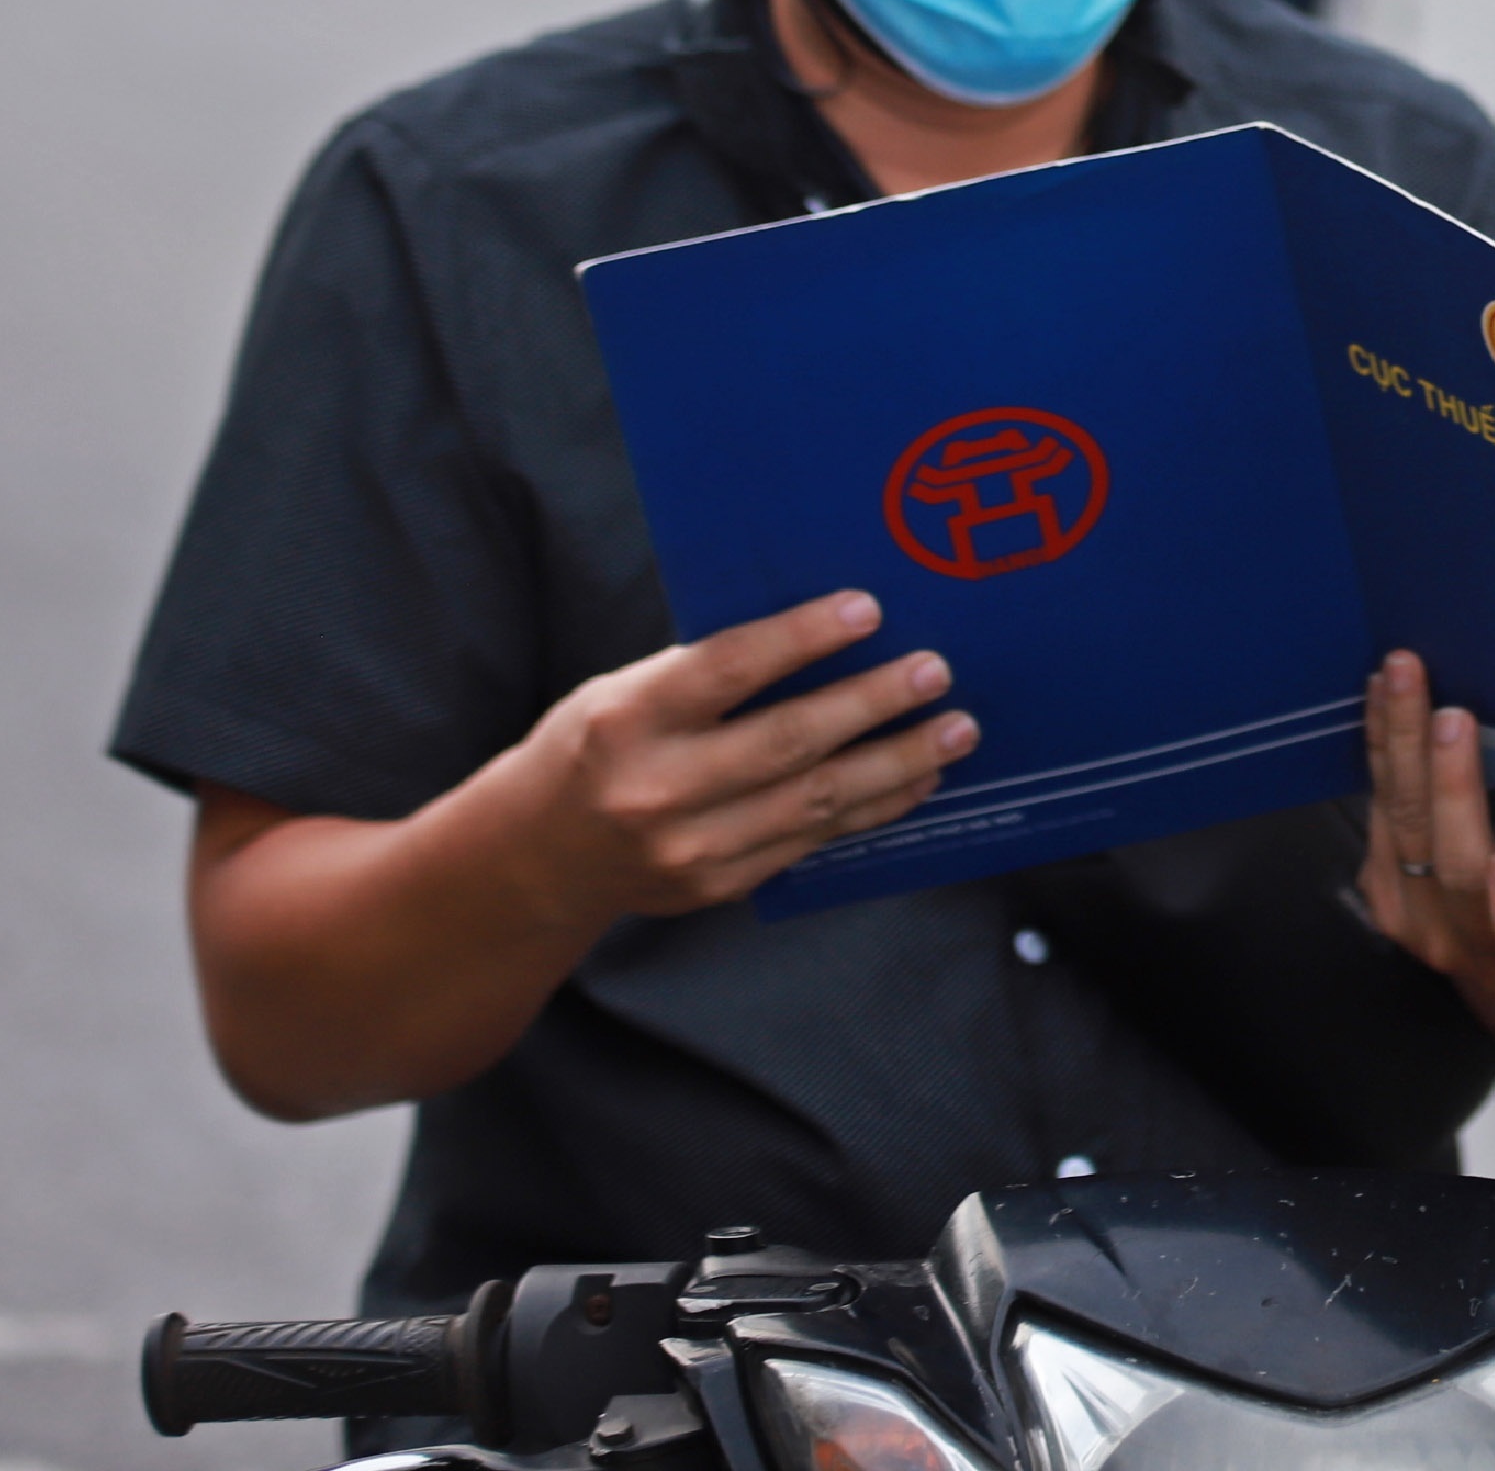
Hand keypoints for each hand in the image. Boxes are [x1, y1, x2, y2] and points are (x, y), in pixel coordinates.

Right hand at [506, 590, 976, 921]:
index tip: (868, 608)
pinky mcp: (720, 886)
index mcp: (628, 718)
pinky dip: (874, 808)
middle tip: (935, 670)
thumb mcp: (625, 691)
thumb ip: (708, 670)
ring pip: (816, 801)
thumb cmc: (597, 746)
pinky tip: (917, 779)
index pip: (728, 669)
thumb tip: (826, 631)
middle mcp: (657, 789)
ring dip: (897, 763)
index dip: (803, 637)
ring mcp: (691, 848)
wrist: (538, 856)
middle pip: (787, 741)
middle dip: (872, 703)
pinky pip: (814, 841)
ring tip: (956, 729)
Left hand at [1358, 652, 1494, 1052]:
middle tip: (1452, 714)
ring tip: (1403, 676)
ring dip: (1400, 746)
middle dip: (1449, 785)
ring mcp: (1421, 924)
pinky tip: (1381, 692)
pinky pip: (1377, 813)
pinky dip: (1380, 748)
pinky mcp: (1385, 890)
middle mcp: (1477, 951)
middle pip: (1455, 866)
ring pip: (1403, 831)